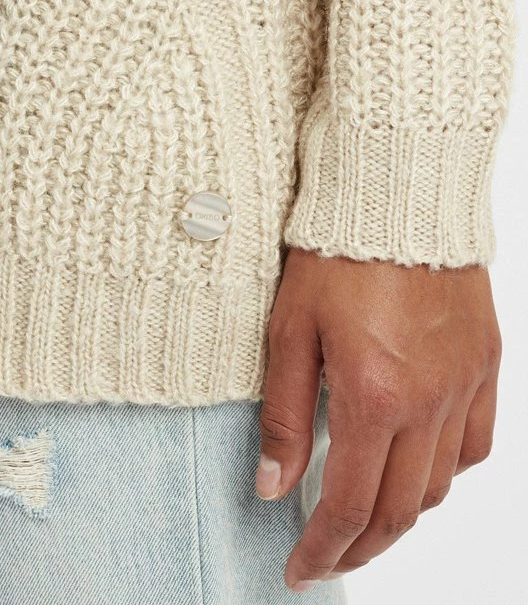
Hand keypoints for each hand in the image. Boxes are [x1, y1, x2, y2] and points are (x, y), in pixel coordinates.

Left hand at [256, 246, 501, 592]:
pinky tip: (418, 466)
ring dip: (401, 513)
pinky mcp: (485, 363)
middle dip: (360, 547)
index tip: (299, 569)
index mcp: (372, 396)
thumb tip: (273, 486)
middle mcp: (428, 403)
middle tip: (328, 558)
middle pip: (399, 510)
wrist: (397, 191)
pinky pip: (477, 443)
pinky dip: (446, 470)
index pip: (348, 504)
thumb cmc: (333, 250)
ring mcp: (464, 385)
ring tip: (365, 516)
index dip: (322, 549)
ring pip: (439, 484)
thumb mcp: (289, 328)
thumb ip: (283, 413)